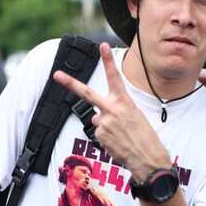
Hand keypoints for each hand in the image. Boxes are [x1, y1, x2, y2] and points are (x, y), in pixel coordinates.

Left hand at [53, 43, 170, 182]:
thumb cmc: (146, 138)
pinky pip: (100, 134)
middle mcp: (112, 110)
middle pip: (87, 93)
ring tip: (123, 136)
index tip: (102, 45)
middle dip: (70, 83)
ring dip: (107, 127)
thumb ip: (114, 111)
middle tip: (56, 74)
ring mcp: (104, 124)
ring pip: (98, 120)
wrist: (148, 160)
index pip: (114, 77)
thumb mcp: (136, 117)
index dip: (108, 60)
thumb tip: (96, 116)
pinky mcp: (100, 137)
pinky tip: (119, 143)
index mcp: (125, 102)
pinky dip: (108, 138)